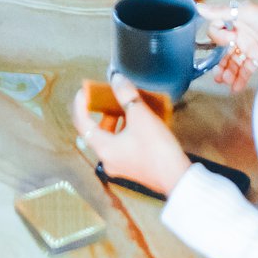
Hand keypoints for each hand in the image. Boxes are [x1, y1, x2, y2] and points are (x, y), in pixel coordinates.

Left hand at [73, 74, 191, 196]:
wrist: (177, 177)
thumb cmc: (157, 148)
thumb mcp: (141, 116)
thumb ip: (126, 95)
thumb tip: (116, 79)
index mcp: (103, 148)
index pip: (82, 123)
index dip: (80, 104)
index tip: (85, 90)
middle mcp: (107, 159)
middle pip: (97, 130)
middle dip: (103, 110)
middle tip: (110, 95)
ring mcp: (119, 165)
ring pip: (110, 137)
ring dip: (116, 120)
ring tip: (127, 105)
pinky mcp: (131, 167)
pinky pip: (121, 144)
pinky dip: (125, 130)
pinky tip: (139, 121)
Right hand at [199, 0, 257, 90]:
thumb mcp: (248, 10)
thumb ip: (222, 11)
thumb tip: (200, 7)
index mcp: (238, 16)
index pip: (218, 27)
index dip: (217, 36)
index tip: (222, 41)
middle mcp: (243, 31)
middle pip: (224, 48)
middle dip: (220, 62)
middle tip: (217, 75)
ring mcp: (251, 44)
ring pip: (234, 61)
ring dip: (228, 72)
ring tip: (225, 82)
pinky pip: (246, 68)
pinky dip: (240, 78)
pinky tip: (235, 86)